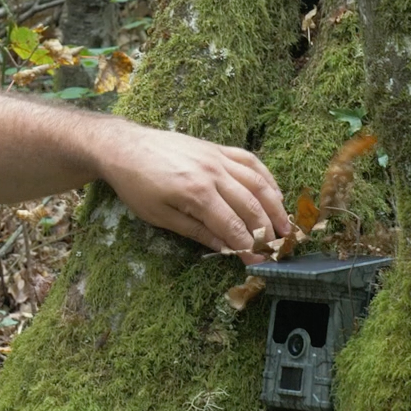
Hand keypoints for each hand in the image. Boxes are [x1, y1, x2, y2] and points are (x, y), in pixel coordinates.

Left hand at [99, 125, 291, 263]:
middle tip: (278, 249)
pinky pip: (250, 161)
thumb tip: (226, 248)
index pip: (233, 226)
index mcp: (196, 193)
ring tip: (286, 227)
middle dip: (267, 231)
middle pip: (251, 206)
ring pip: (257, 183)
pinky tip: (274, 193)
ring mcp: (217, 157)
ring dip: (275, 206)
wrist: (124, 147)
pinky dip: (267, 178)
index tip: (259, 263)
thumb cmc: (136, 186)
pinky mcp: (217, 148)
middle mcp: (213, 173)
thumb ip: (195, 231)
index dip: (248, 247)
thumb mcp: (159, 216)